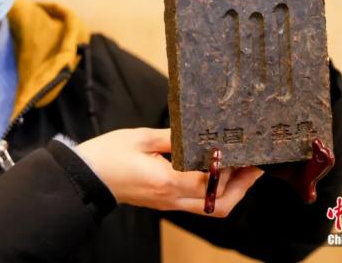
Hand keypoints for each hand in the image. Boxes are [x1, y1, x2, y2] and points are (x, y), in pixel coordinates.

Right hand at [74, 127, 263, 217]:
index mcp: (166, 180)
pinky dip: (215, 192)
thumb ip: (173, 137)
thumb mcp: (141, 137)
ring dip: (232, 192)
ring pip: (211, 209)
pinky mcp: (166, 202)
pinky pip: (199, 204)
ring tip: (243, 169)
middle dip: (242, 186)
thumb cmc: (109, 155)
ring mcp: (169, 204)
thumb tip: (198, 132)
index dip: (228, 168)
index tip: (240, 151)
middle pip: (218, 204)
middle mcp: (171, 198)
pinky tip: (218, 173)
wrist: (87, 178)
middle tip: (254, 165)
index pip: (209, 181)